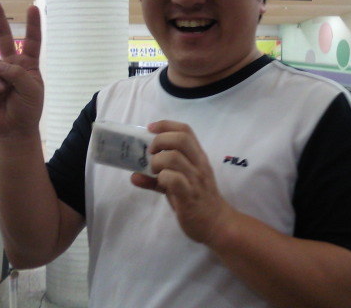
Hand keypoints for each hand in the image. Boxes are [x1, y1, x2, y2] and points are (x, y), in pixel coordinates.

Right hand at [0, 0, 43, 137]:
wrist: (13, 127)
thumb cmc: (28, 108)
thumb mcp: (32, 90)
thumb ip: (18, 74)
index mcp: (27, 64)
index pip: (31, 41)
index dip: (32, 25)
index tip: (33, 7)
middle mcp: (10, 63)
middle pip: (2, 37)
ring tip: (2, 92)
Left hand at [131, 120, 235, 243]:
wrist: (218, 224)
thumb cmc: (198, 201)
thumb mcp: (180, 185)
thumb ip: (158, 178)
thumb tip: (133, 176)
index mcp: (198, 157)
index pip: (185, 130)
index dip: (166, 125)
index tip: (150, 128)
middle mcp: (199, 164)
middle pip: (180, 138)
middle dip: (160, 141)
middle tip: (151, 153)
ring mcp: (195, 179)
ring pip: (173, 157)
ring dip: (157, 161)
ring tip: (155, 171)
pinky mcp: (189, 196)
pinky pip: (173, 179)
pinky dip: (161, 178)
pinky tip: (160, 184)